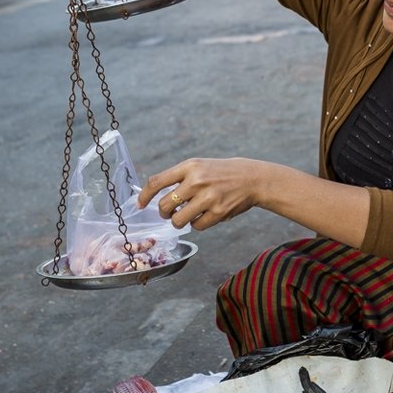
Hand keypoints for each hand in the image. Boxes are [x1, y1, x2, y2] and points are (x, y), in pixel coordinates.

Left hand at [137, 157, 265, 230]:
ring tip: (185, 216)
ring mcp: (208, 198)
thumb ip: (179, 178)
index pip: (156, 182)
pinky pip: (196, 226)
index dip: (144, 196)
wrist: (252, 178)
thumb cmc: (221, 173)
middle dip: (164, 212)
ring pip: (178, 220)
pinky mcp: (218, 212)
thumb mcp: (199, 166)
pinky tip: (204, 216)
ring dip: (178, 221)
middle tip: (170, 212)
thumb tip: (154, 196)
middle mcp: (197, 181)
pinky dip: (197, 224)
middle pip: (164, 205)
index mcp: (189, 166)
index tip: (140, 205)